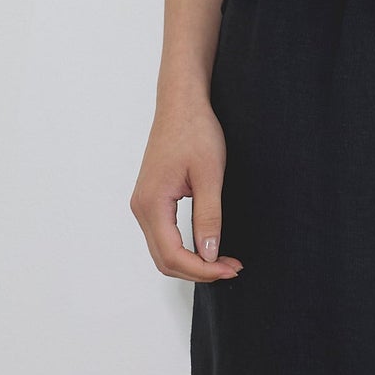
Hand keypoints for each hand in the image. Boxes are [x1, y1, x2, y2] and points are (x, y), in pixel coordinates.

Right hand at [131, 95, 242, 283]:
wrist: (181, 104)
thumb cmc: (195, 131)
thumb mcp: (210, 175)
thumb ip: (209, 217)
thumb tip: (210, 255)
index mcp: (152, 203)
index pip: (173, 255)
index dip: (203, 270)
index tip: (232, 269)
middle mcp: (141, 207)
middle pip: (165, 260)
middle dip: (199, 271)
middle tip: (232, 268)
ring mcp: (143, 204)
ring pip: (163, 252)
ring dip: (192, 262)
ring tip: (224, 261)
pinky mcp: (152, 200)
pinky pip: (163, 236)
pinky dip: (184, 249)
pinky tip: (208, 247)